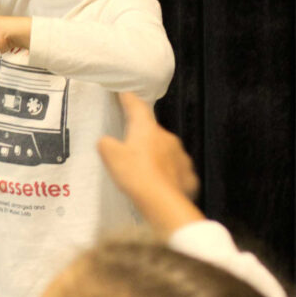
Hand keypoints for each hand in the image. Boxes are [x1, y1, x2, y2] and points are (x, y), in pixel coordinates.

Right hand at [97, 92, 202, 235]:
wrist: (163, 203)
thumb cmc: (135, 174)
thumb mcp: (111, 157)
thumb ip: (106, 144)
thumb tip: (107, 141)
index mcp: (147, 129)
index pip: (137, 107)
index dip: (128, 99)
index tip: (124, 94)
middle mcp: (167, 137)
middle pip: (152, 131)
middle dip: (143, 136)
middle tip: (131, 147)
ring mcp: (181, 156)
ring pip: (166, 151)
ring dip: (157, 156)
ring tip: (146, 170)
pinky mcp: (189, 176)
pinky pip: (176, 171)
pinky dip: (168, 174)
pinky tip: (160, 185)